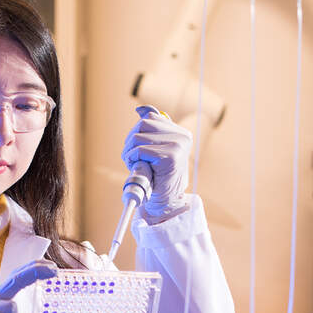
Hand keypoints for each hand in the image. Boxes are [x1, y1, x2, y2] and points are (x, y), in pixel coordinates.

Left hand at [122, 106, 192, 223]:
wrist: (165, 202)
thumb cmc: (158, 176)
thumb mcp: (155, 148)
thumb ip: (152, 129)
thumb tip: (141, 110)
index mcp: (181, 133)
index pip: (150, 117)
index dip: (137, 131)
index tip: (138, 147)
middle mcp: (182, 136)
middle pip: (142, 124)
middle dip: (131, 142)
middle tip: (134, 159)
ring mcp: (178, 146)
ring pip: (138, 137)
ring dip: (130, 152)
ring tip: (138, 165)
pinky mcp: (170, 156)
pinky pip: (139, 150)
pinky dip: (133, 160)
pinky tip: (141, 169)